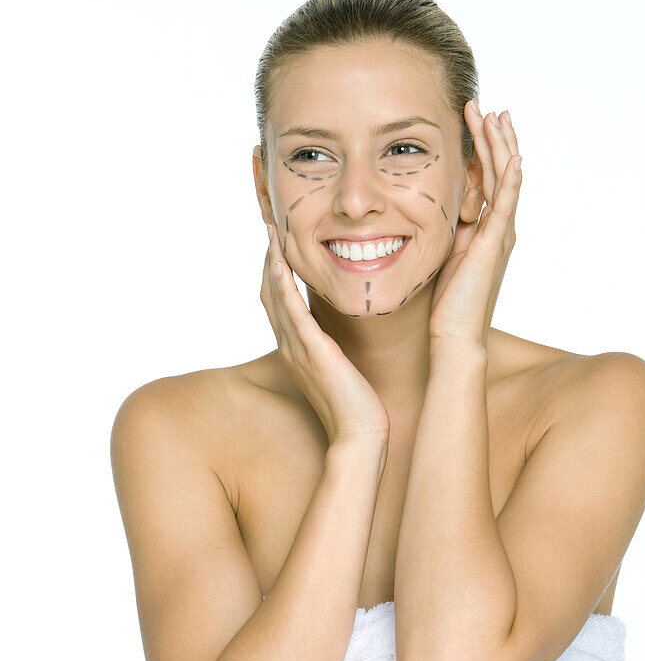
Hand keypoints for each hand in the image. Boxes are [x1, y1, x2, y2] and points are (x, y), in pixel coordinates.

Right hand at [260, 223, 390, 445]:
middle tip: (270, 226)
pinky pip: (292, 313)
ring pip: (275, 298)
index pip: (277, 301)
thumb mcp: (340, 365)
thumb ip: (334, 345)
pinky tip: (281, 265)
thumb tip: (339, 330)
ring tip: (272, 234)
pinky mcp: (311, 352)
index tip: (279, 242)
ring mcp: (297, 348)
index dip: (275, 270)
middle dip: (269, 258)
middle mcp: (290, 345)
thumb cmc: (356, 403)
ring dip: (272, 263)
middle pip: (269, 293)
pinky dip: (283, 287)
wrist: (360, 434)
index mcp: (296, 347)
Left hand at [428, 102, 521, 346]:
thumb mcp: (441, 253)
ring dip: (501, 146)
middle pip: (500, 170)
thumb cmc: (444, 303)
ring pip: (506, 180)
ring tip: (495, 116)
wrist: (453, 336)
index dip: (481, 147)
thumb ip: (443, 229)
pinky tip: (513, 157)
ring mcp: (500, 235)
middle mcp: (498, 227)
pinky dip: (512, 180)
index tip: (470, 119)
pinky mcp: (495, 245)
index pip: (487, 177)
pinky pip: (506, 206)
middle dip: (492, 136)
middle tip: (483, 106)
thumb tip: (424, 206)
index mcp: (485, 228)